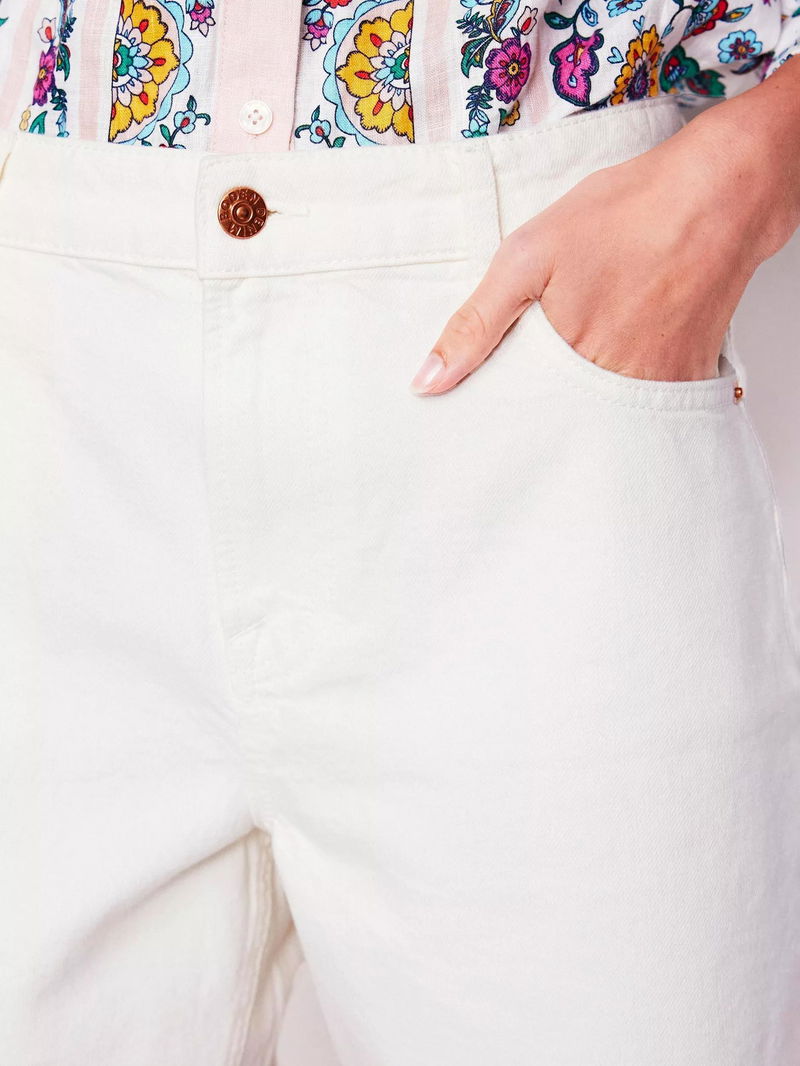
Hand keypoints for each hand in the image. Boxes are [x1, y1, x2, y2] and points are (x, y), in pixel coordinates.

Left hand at [410, 57, 799, 396]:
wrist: (720, 195)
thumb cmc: (625, 216)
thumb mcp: (529, 255)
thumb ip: (476, 323)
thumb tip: (428, 381)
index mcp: (565, 363)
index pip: (515, 418)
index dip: (497, 415)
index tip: (480, 418)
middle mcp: (611, 386)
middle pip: (559, 426)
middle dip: (539, 417)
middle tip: (529, 393)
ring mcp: (652, 388)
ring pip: (601, 422)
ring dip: (581, 409)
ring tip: (577, 372)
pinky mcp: (685, 380)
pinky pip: (645, 410)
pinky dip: (625, 399)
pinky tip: (618, 365)